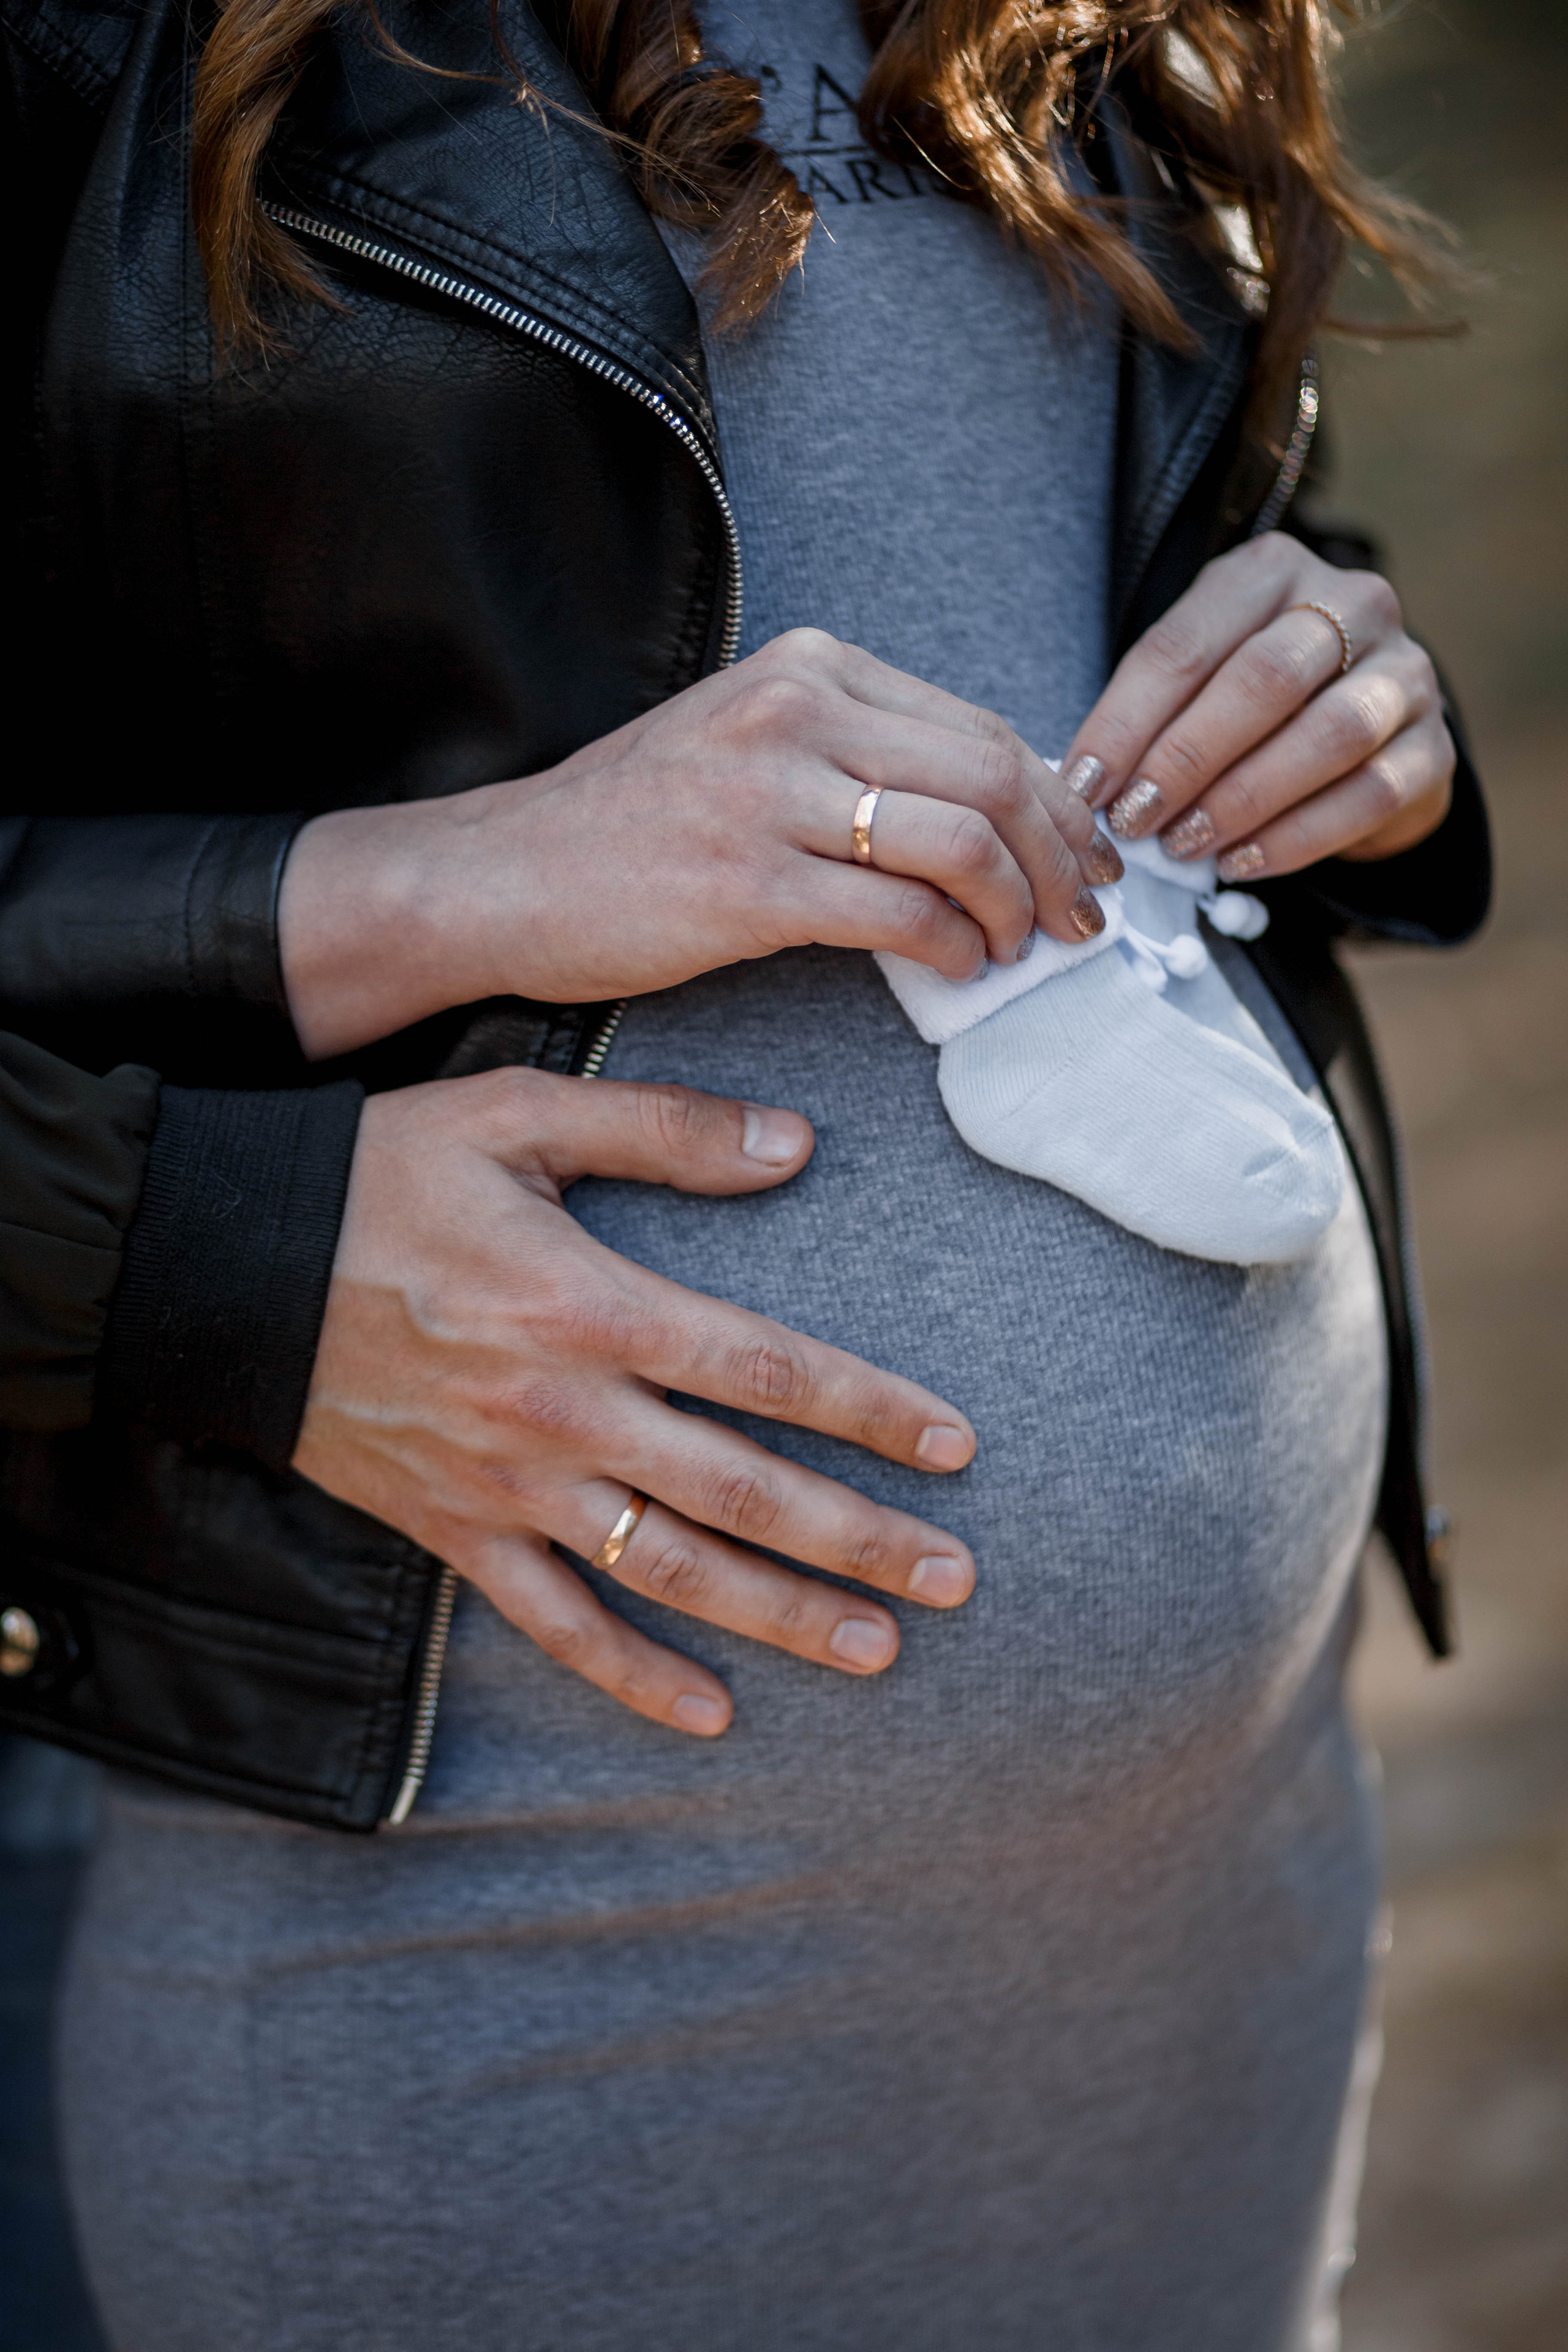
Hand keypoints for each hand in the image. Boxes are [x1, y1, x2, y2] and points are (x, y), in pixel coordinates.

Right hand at [280, 630, 1117, 1059]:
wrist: (502, 875)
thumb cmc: (630, 824)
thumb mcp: (749, 743)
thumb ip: (856, 752)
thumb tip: (983, 807)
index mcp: (808, 667)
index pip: (979, 724)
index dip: (1054, 799)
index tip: (1084, 854)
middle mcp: (795, 710)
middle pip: (993, 772)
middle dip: (1062, 854)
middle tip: (1084, 913)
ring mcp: (770, 795)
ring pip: (962, 839)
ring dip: (1020, 905)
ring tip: (1029, 947)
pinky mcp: (749, 885)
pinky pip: (902, 915)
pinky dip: (955, 949)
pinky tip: (962, 971)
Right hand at [293, 1068, 978, 1733]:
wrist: (219, 1267)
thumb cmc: (377, 1175)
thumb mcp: (518, 1115)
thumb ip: (661, 1128)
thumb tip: (796, 1144)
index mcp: (592, 1305)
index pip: (766, 1368)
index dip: (871, 1410)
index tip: (957, 1447)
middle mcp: (565, 1411)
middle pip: (744, 1490)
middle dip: (861, 1539)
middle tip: (960, 1580)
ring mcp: (510, 1485)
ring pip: (670, 1571)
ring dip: (780, 1617)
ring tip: (878, 1651)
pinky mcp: (455, 1531)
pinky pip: (556, 1624)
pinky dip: (632, 1676)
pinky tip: (710, 1716)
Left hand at [1059, 533, 1454, 880]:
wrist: (1362, 734)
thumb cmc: (1252, 704)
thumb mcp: (1198, 678)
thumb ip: (1152, 714)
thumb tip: (1087, 787)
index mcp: (1272, 570)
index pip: (1186, 643)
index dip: (1126, 722)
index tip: (1084, 787)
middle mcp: (1352, 603)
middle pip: (1264, 679)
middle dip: (1186, 759)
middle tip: (1134, 821)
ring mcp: (1404, 672)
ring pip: (1329, 734)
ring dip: (1243, 800)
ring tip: (1184, 847)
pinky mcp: (1433, 746)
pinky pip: (1370, 794)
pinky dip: (1297, 837)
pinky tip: (1242, 864)